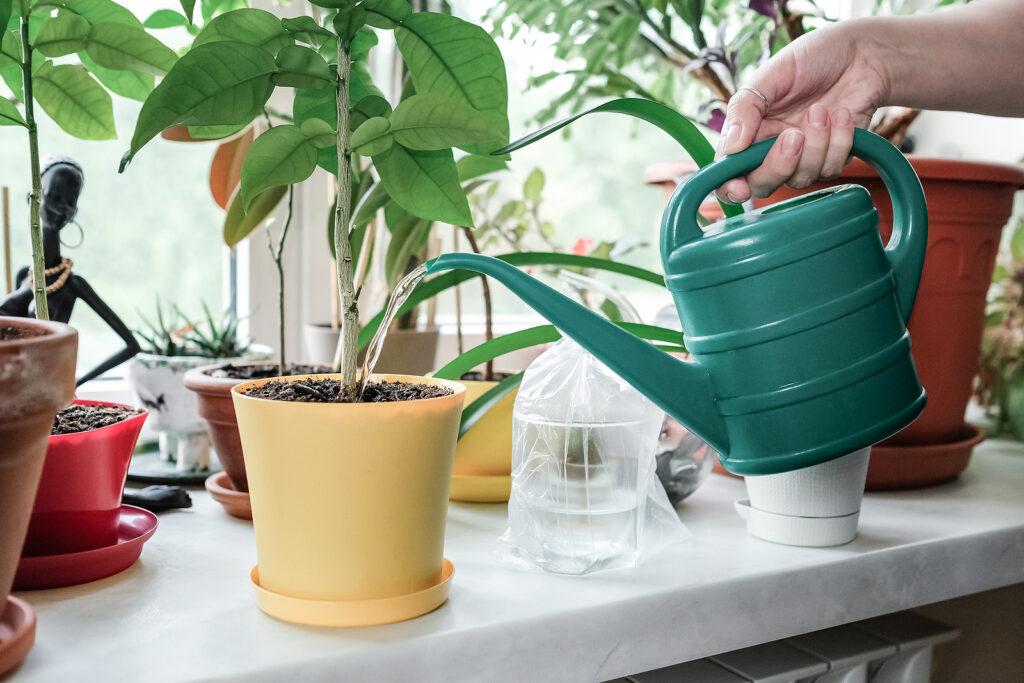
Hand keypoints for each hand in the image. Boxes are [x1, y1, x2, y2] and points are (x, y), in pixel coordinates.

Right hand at [715, 20, 890, 203]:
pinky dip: (839, 141)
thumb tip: (730, 147)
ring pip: (800, 178)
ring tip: (822, 110)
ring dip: (815, 144)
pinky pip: (830, 169)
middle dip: (778, 166)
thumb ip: (745, 109)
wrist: (864, 53)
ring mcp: (803, 156)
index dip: (730, 186)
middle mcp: (771, 148)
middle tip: (793, 136)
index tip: (741, 188)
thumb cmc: (814, 57)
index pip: (729, 171)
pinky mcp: (832, 158)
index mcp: (749, 130)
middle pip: (763, 184)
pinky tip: (843, 116)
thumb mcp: (773, 74)